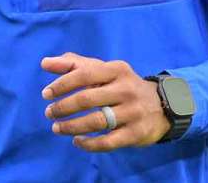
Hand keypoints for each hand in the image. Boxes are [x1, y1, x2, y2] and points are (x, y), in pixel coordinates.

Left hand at [41, 52, 170, 152]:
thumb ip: (74, 64)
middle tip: (49, 113)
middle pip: (87, 99)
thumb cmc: (122, 86)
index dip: (61, 85)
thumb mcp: (103, 70)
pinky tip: (76, 141)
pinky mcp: (136, 133)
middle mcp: (126, 89)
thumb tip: (45, 63)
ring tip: (57, 128)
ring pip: (95, 122)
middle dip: (63, 107)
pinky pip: (107, 142)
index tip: (45, 94)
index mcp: (117, 69)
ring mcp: (132, 112)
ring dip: (71, 127)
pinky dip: (88, 144)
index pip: (84, 75)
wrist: (162, 106)